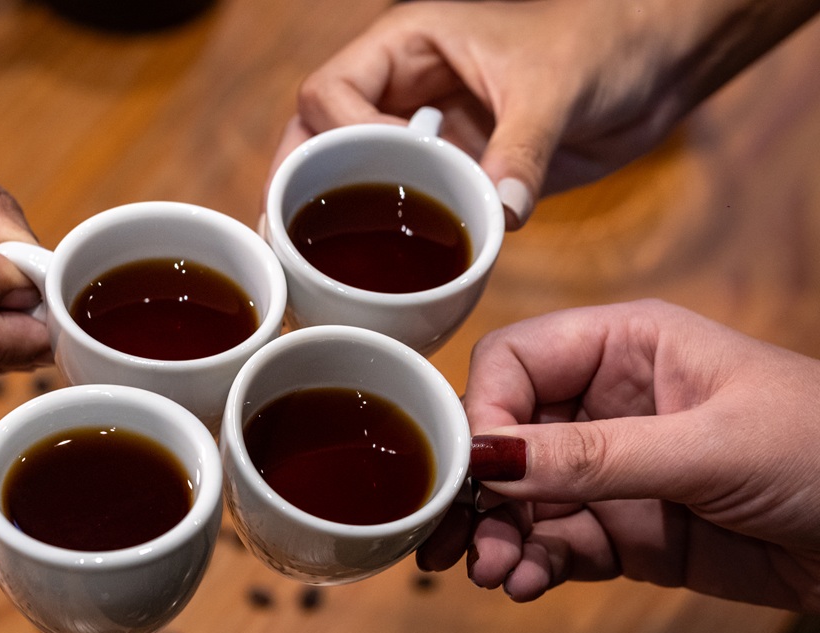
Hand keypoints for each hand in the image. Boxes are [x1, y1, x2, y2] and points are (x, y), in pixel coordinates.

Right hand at [270, 0, 819, 226]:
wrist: (655, 67)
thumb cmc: (606, 42)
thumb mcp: (558, 88)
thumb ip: (524, 149)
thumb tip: (499, 215)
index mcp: (408, 45)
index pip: (331, 92)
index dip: (335, 140)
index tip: (366, 181)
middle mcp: (404, 87)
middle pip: (319, 138)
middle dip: (302, 188)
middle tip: (291, 245)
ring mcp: (426, 131)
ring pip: (354, 175)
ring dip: (340, 218)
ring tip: (314, 272)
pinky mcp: (454, 169)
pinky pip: (406, 204)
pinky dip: (393, 237)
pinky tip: (383, 275)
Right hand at [416, 300, 819, 611]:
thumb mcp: (708, 446)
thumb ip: (595, 456)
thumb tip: (490, 458)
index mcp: (626, 345)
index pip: (517, 362)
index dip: (482, 412)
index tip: (470, 471)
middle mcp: (607, 403)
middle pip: (506, 436)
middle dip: (477, 489)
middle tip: (453, 540)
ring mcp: (614, 471)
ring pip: (522, 500)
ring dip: (498, 537)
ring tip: (497, 574)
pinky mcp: (626, 532)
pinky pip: (556, 545)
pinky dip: (534, 567)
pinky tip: (527, 585)